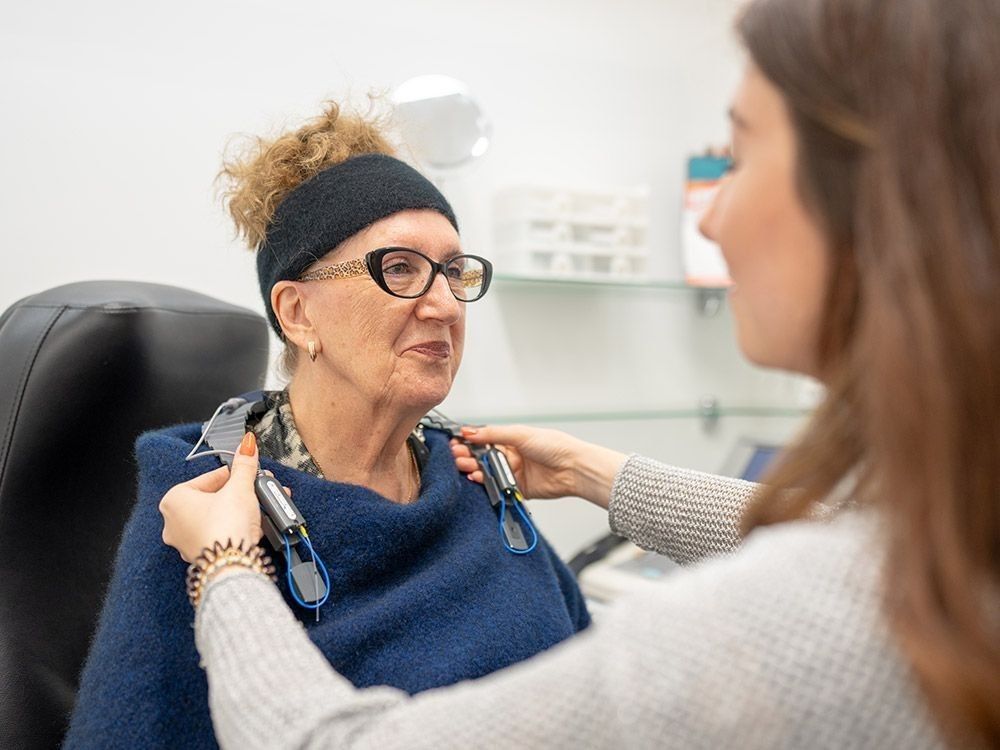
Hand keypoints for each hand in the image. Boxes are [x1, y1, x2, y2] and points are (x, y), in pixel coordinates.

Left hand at [160, 432, 264, 562]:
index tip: (247, 473)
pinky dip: (234, 528)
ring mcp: (185, 541)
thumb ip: (244, 465)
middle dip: (238, 494)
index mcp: (174, 499)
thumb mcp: (240, 487)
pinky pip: (219, 534)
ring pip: (217, 517)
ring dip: (239, 511)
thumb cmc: (225, 527)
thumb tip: (246, 445)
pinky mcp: (201, 555)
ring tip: (258, 507)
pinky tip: (252, 526)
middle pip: (212, 498)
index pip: (209, 478)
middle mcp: (174, 521)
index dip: (233, 474)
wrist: (231, 564)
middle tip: (255, 490)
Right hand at [450, 424, 627, 508]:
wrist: (573, 468)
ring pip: (487, 472)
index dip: (468, 441)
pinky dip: (486, 483)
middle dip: (467, 456)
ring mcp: (513, 473)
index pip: (483, 439)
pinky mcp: (517, 489)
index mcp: (510, 439)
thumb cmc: (554, 446)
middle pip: (482, 457)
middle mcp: (510, 456)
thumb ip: (493, 434)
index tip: (455, 443)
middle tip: (456, 456)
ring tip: (463, 466)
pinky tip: (477, 478)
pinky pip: (497, 487)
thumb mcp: (521, 434)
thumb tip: (470, 431)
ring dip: (473, 469)